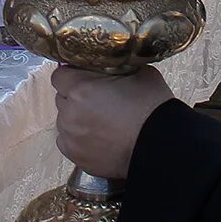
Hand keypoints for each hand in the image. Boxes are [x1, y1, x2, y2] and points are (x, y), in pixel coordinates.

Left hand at [52, 66, 172, 179]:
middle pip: (62, 98)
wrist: (161, 147)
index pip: (59, 75)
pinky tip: (97, 138)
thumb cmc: (151, 107)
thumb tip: (110, 64)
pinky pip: (68, 142)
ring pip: (64, 121)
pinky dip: (78, 138)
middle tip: (97, 99)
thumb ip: (116, 67)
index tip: (85, 78)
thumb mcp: (138, 72)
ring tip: (100, 122)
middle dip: (74, 96)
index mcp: (80, 88)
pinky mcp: (76, 157)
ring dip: (76, 118)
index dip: (72, 75)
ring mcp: (71, 137)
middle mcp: (69, 113)